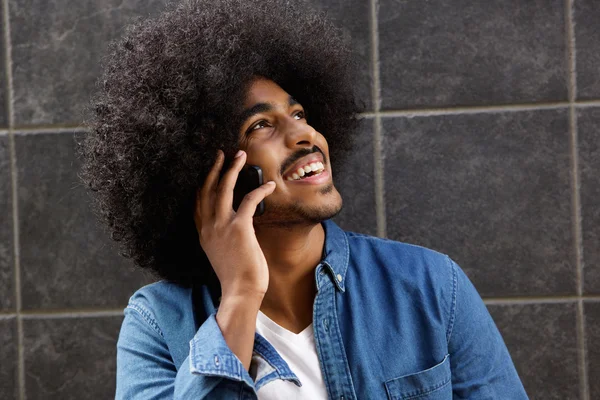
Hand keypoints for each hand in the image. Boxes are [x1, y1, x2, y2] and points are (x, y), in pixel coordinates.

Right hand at [194, 150, 275, 298]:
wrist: (240, 292)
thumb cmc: (235, 275)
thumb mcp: (221, 252)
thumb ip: (221, 235)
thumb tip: (234, 222)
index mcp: (203, 233)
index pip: (197, 201)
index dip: (202, 181)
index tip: (208, 168)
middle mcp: (208, 226)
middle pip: (207, 188)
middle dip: (214, 168)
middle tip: (221, 152)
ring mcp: (222, 226)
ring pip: (224, 188)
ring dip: (232, 169)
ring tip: (239, 155)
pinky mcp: (239, 228)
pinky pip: (249, 200)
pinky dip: (260, 189)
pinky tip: (269, 184)